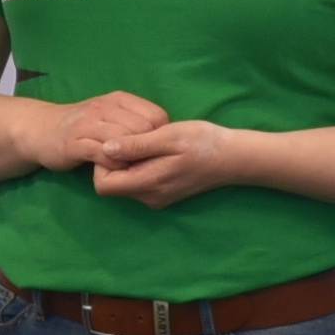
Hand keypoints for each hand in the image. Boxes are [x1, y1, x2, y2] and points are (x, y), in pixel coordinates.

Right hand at [37, 88, 168, 174]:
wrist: (42, 130)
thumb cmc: (83, 126)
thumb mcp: (111, 115)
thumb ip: (135, 121)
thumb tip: (166, 137)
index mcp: (119, 99)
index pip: (155, 115)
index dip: (162, 136)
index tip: (156, 150)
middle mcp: (105, 107)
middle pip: (142, 129)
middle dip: (148, 149)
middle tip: (147, 164)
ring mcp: (89, 124)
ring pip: (124, 140)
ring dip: (133, 159)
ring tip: (134, 169)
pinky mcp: (75, 143)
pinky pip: (103, 154)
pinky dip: (115, 165)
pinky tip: (116, 170)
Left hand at [84, 113, 257, 205]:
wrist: (233, 158)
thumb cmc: (203, 143)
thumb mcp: (168, 136)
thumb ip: (136, 145)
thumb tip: (105, 148)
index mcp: (148, 184)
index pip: (103, 184)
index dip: (102, 163)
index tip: (118, 142)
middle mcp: (149, 197)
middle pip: (112, 184)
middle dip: (114, 161)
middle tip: (132, 138)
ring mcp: (156, 197)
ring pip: (124, 182)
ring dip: (127, 162)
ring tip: (146, 141)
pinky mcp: (162, 193)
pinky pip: (138, 182)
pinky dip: (138, 166)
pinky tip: (154, 149)